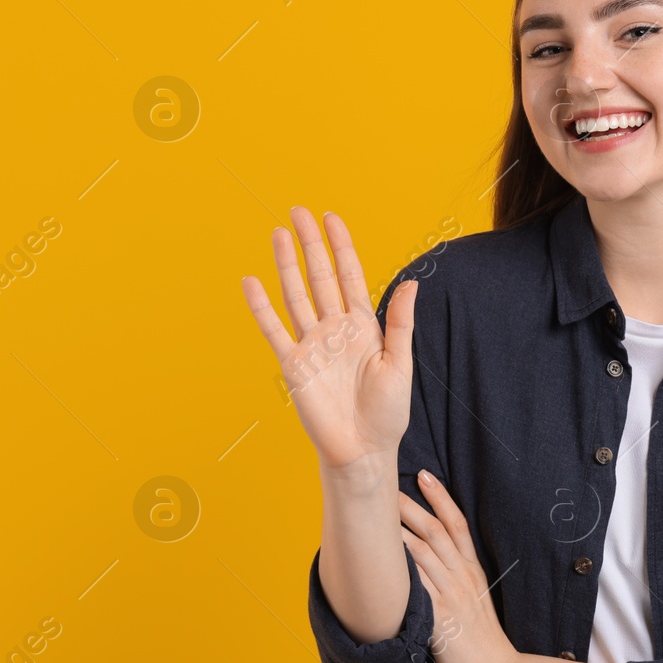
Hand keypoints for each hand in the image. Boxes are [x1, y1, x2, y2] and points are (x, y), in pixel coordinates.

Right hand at [241, 207, 417, 476]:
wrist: (362, 450)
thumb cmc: (387, 413)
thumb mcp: (400, 364)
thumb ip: (400, 323)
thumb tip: (411, 283)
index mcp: (363, 326)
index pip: (350, 276)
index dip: (341, 246)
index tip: (331, 219)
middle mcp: (334, 329)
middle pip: (319, 277)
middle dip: (310, 244)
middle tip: (298, 212)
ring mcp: (312, 345)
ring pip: (296, 295)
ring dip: (287, 266)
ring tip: (278, 234)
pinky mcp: (293, 365)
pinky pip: (274, 330)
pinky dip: (262, 307)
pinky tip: (251, 282)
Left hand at [399, 470, 518, 662]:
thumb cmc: (482, 641)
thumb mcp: (475, 600)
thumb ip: (457, 579)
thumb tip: (433, 562)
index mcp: (472, 571)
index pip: (457, 524)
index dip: (440, 497)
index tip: (424, 474)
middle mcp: (462, 576)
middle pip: (434, 530)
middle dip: (410, 505)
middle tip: (387, 484)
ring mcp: (451, 594)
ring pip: (422, 551)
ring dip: (398, 529)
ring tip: (376, 512)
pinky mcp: (440, 616)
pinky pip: (417, 585)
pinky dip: (401, 567)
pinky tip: (383, 556)